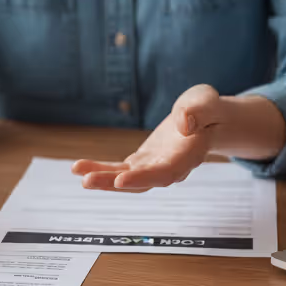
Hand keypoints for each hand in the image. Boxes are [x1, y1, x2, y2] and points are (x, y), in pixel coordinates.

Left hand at [72, 85, 222, 192]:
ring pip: (127, 179)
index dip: (144, 178)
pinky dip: (100, 169)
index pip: (166, 172)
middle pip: (142, 182)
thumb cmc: (207, 109)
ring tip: (78, 172)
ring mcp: (154, 167)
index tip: (122, 180)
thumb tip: (184, 124)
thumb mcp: (207, 102)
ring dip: (103, 179)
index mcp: (188, 155)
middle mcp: (170, 167)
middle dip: (114, 183)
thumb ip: (199, 111)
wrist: (205, 120)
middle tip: (87, 181)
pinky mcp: (142, 162)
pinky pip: (120, 169)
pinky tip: (78, 167)